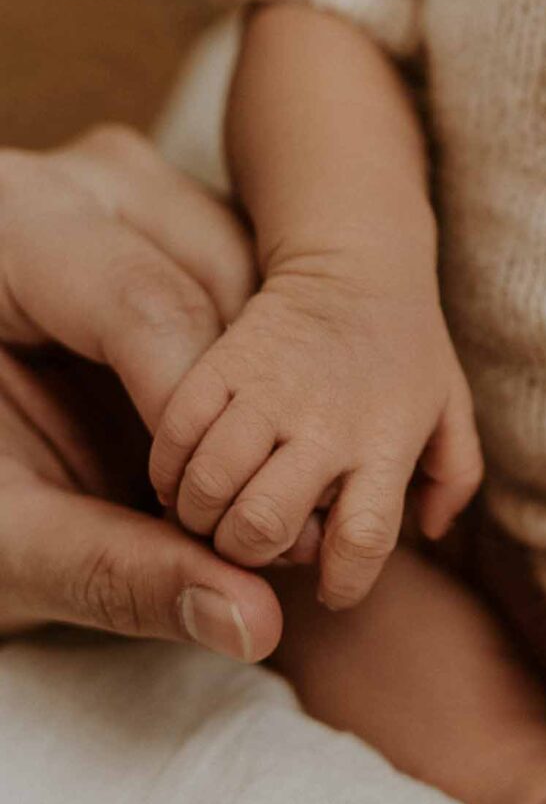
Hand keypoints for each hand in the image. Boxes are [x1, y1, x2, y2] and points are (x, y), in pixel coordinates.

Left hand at [0, 123, 282, 657]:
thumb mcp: (2, 541)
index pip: (145, 304)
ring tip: (237, 505)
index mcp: (6, 220)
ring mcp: (138, 194)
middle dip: (242, 413)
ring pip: (253, 289)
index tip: (212, 529)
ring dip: (262, 398)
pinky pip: (255, 296)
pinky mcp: (180, 225)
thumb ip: (113, 571)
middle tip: (252, 533)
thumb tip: (251, 623)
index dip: (195, 424)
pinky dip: (261, 380)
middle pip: (214, 287)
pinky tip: (236, 458)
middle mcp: (81, 180)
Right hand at [149, 255, 481, 609]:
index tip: (329, 586)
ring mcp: (270, 391)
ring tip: (210, 513)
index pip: (362, 541)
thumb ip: (455, 478)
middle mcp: (326, 423)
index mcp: (385, 444)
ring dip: (200, 515)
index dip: (339, 581)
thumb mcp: (450, 410)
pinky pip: (174, 434)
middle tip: (247, 543)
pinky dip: (167, 470)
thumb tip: (435, 532)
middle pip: (264, 523)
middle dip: (245, 552)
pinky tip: (181, 477)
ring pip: (209, 484)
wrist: (355, 262)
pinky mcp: (222, 362)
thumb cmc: (406, 350)